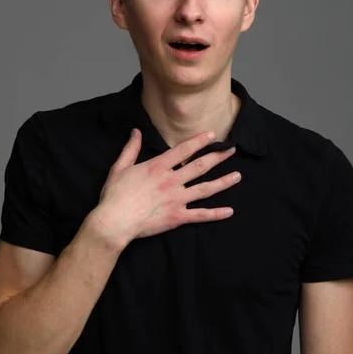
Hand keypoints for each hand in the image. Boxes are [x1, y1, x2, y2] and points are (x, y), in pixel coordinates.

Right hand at [90, 128, 240, 245]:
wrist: (115, 222)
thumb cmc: (115, 195)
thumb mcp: (120, 168)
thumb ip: (131, 149)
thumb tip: (136, 132)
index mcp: (158, 167)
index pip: (183, 150)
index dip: (199, 141)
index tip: (212, 135)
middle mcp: (171, 181)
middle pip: (200, 166)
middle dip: (218, 157)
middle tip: (231, 151)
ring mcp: (176, 200)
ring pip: (205, 189)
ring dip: (223, 182)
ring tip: (237, 176)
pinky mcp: (177, 217)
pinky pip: (200, 215)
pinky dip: (215, 214)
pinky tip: (229, 211)